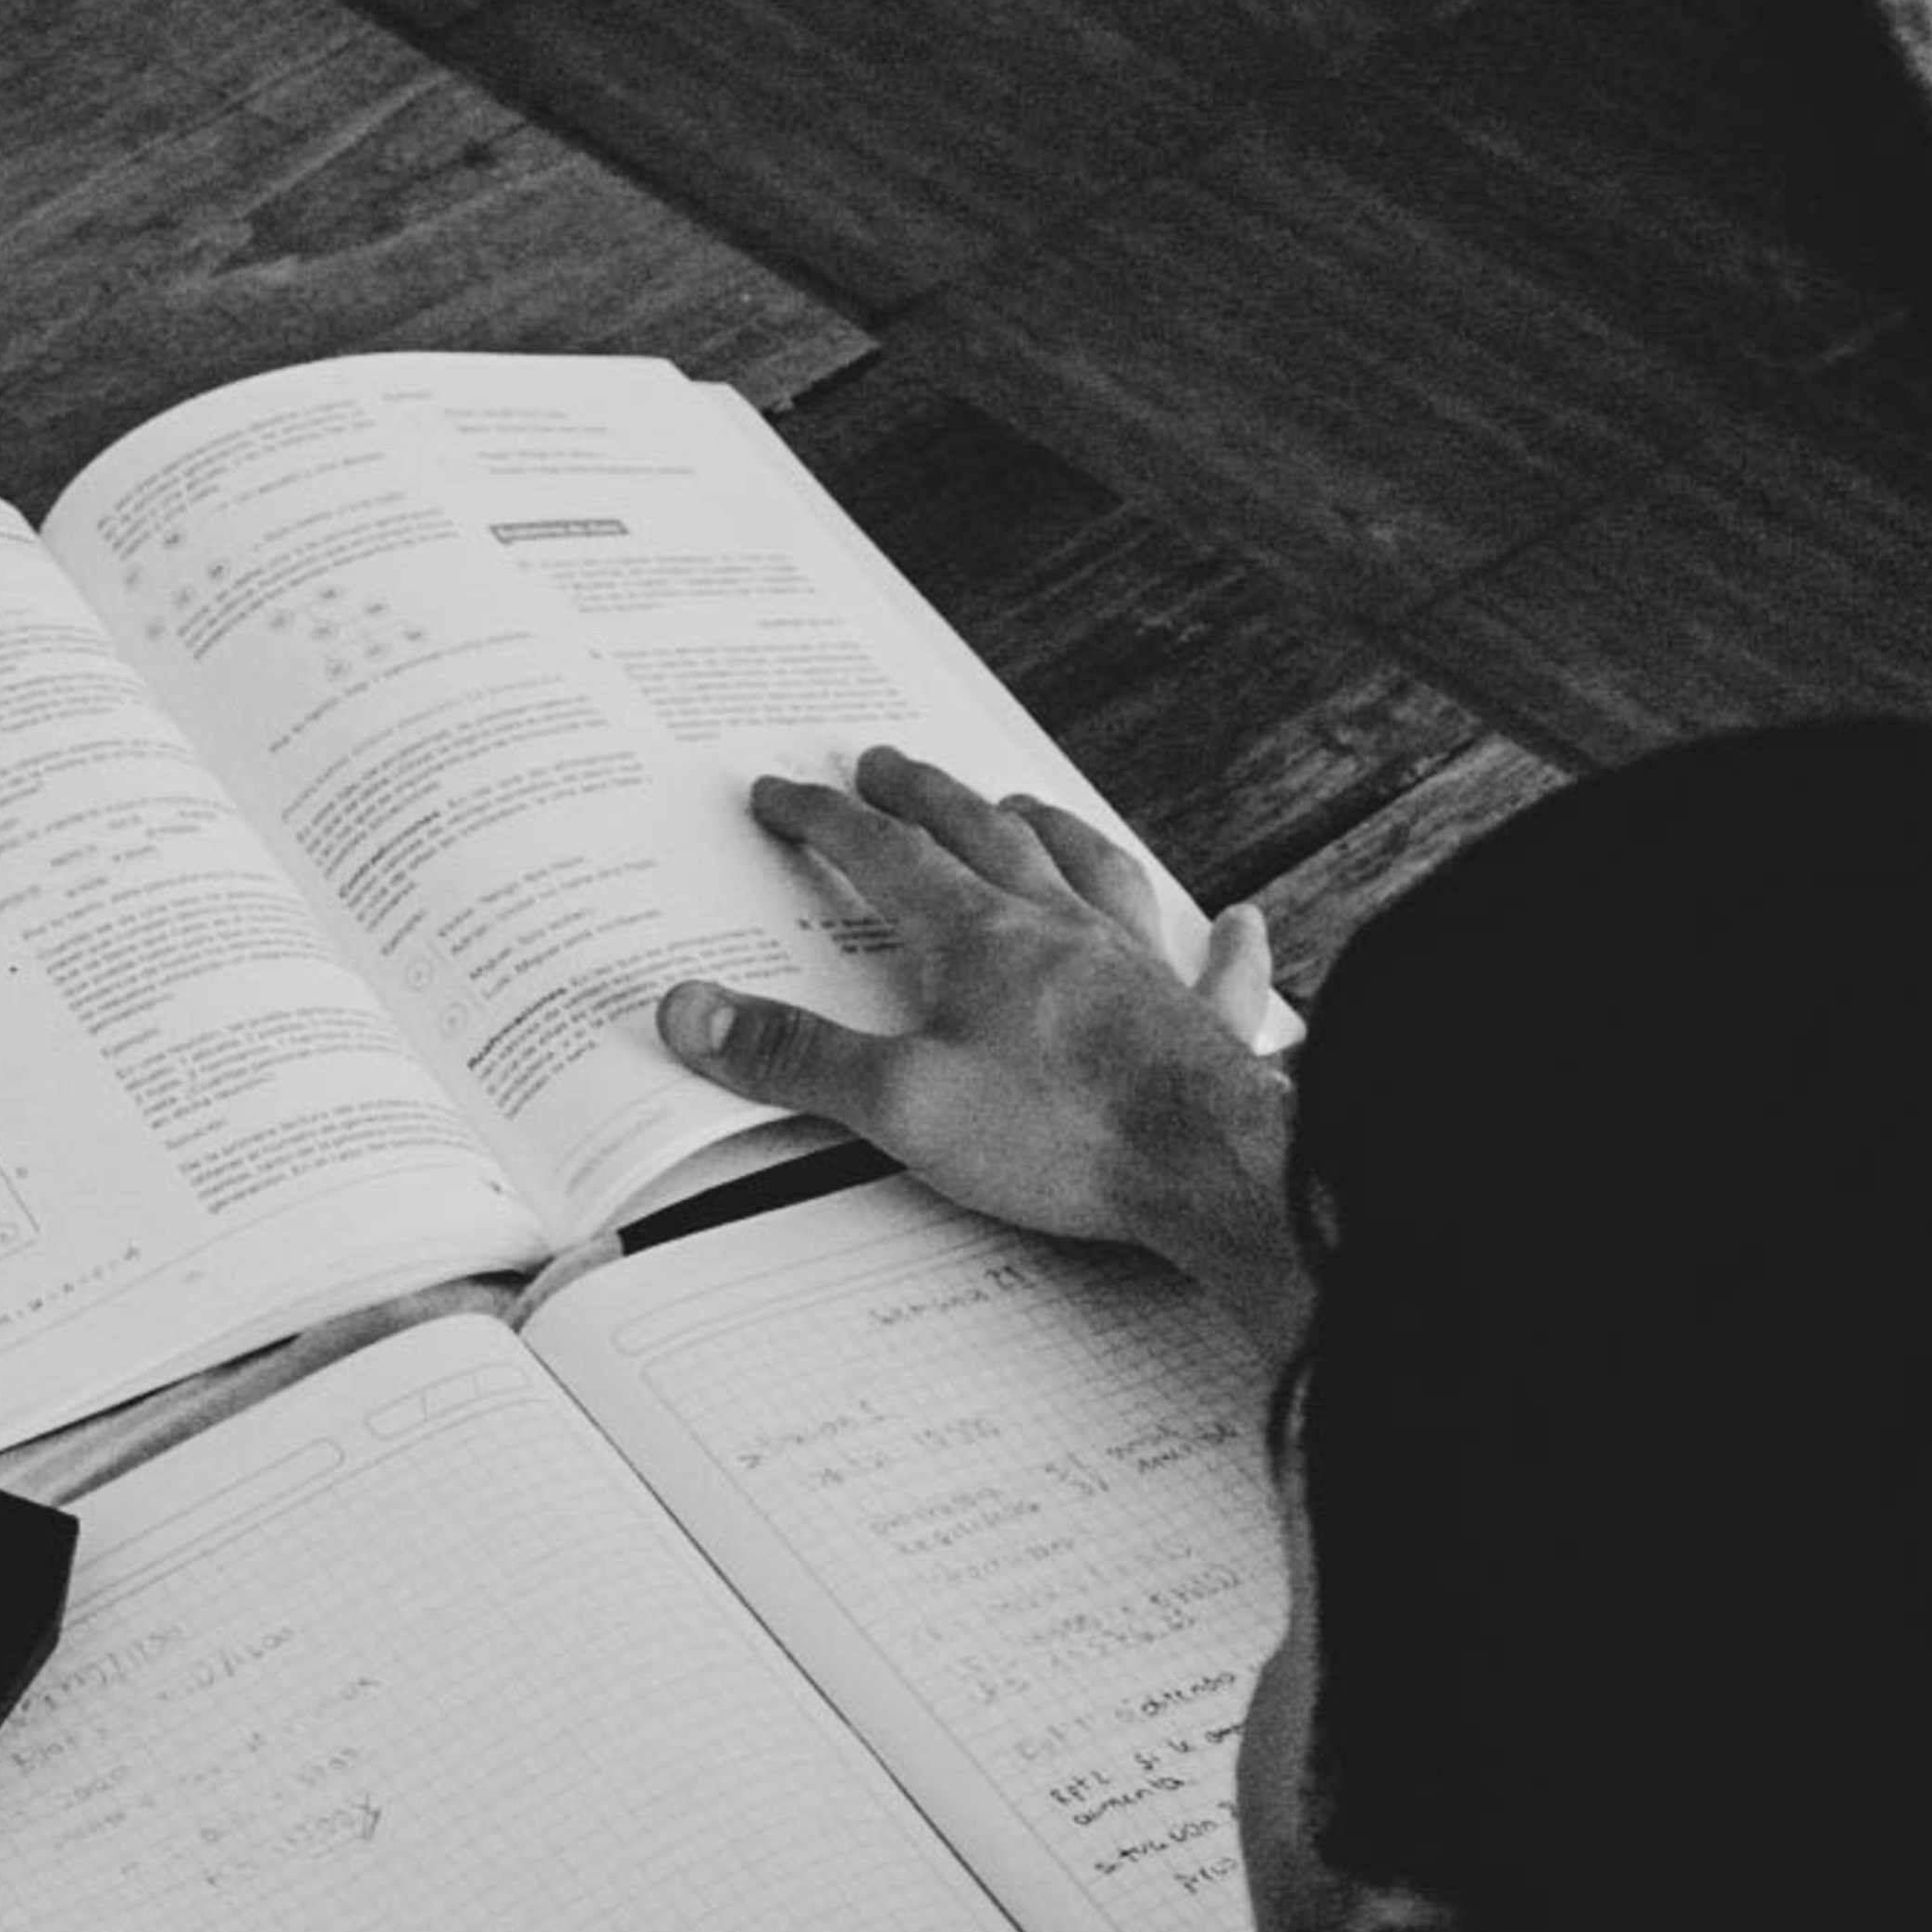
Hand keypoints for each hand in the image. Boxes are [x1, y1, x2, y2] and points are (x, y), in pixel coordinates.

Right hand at [657, 747, 1302, 1352]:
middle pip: (985, 838)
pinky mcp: (1197, 1023)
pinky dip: (1222, 944)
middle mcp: (1062, 929)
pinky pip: (1215, 970)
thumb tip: (694, 1012)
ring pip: (1094, 872)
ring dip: (1053, 831)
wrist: (1206, 1166)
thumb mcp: (900, 1104)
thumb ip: (795, 1057)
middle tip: (889, 766)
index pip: (886, 858)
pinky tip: (1237, 923)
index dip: (826, 821)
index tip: (784, 795)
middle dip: (928, 798)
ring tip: (1027, 808)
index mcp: (981, 939)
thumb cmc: (1062, 1133)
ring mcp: (1138, 968)